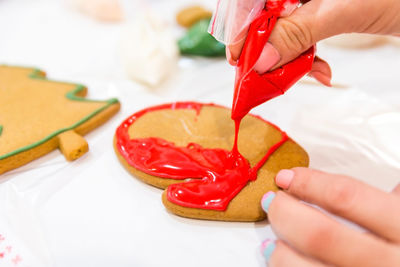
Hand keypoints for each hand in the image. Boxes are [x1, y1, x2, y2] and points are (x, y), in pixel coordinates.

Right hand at [228, 0, 399, 85]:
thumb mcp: (341, 11)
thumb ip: (297, 32)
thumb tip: (260, 59)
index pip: (250, 1)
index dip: (239, 29)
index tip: (239, 60)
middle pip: (262, 18)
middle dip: (264, 50)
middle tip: (263, 75)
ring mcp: (307, 1)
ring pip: (280, 32)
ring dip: (287, 60)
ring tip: (297, 75)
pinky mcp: (319, 14)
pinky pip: (300, 38)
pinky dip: (307, 59)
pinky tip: (319, 70)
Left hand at [260, 167, 399, 265]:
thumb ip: (390, 203)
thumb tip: (337, 187)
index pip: (346, 197)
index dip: (308, 183)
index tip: (286, 178)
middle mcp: (390, 265)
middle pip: (319, 234)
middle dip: (285, 213)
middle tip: (272, 203)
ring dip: (279, 253)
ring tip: (271, 241)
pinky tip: (282, 265)